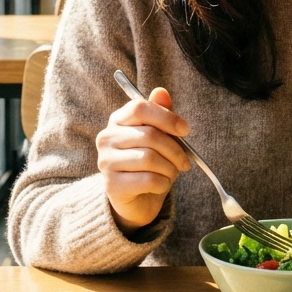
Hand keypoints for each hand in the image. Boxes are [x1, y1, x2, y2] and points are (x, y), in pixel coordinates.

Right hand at [96, 87, 191, 233]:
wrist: (137, 199)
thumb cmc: (150, 163)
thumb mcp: (158, 136)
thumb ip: (160, 114)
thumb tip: (161, 92)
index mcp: (117, 120)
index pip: (140, 107)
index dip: (166, 117)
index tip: (185, 130)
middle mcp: (106, 138)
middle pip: (149, 135)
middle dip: (175, 149)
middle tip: (185, 161)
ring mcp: (106, 162)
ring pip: (149, 158)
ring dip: (170, 168)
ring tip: (171, 173)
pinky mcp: (111, 185)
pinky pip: (148, 179)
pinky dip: (163, 183)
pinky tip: (161, 185)